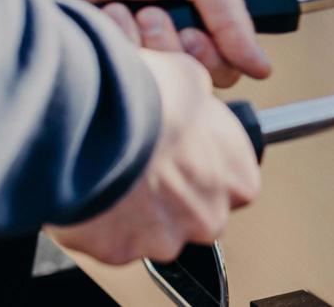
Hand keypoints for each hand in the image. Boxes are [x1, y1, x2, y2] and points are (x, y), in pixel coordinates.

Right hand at [49, 49, 260, 264]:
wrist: (103, 118)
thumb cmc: (153, 96)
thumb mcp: (193, 82)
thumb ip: (202, 110)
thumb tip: (192, 102)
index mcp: (239, 180)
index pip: (231, 186)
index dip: (203, 168)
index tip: (183, 156)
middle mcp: (210, 217)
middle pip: (193, 216)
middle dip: (171, 198)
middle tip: (145, 167)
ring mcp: (165, 240)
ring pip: (150, 233)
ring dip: (134, 213)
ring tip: (114, 174)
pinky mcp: (120, 252)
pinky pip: (110, 240)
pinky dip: (100, 221)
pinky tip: (94, 189)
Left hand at [63, 0, 270, 87]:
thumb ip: (236, 19)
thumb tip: (262, 67)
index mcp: (199, 23)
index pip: (225, 67)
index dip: (213, 53)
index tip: (193, 31)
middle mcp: (170, 46)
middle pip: (196, 80)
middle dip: (178, 46)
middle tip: (156, 15)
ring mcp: (140, 60)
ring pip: (164, 83)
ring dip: (149, 44)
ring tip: (129, 14)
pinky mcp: (110, 68)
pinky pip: (130, 81)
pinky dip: (122, 50)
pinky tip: (109, 28)